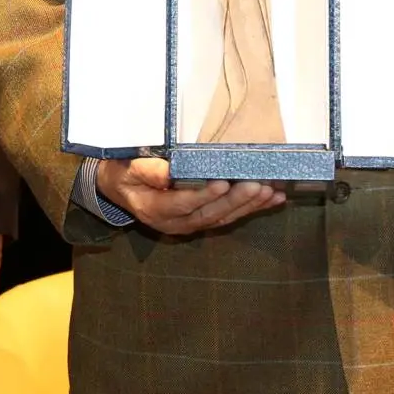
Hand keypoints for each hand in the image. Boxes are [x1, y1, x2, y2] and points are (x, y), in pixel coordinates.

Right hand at [97, 157, 284, 235]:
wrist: (121, 189)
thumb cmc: (124, 174)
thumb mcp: (127, 169)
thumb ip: (146, 171)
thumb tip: (168, 173)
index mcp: (154, 210)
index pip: (182, 204)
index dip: (203, 195)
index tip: (223, 183)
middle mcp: (175, 223)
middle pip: (209, 214)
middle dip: (235, 201)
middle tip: (256, 185)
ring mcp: (190, 224)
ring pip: (223, 217)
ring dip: (249, 206)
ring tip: (270, 192)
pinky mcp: (202, 220)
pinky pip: (229, 216)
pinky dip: (252, 208)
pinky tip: (273, 199)